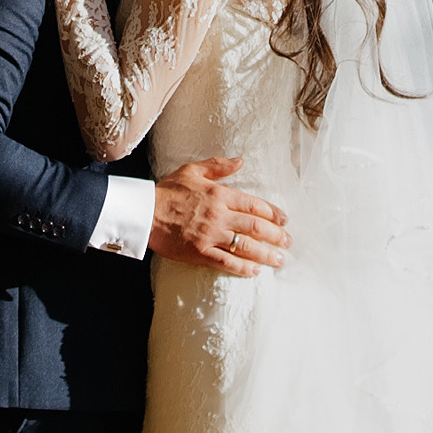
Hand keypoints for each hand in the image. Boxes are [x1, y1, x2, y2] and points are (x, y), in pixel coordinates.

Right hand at [151, 158, 287, 275]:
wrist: (144, 212)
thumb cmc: (167, 190)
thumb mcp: (192, 170)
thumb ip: (218, 165)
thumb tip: (240, 160)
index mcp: (219, 194)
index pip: (254, 205)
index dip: (273, 213)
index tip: (284, 220)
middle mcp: (219, 215)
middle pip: (255, 226)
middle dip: (276, 235)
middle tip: (288, 242)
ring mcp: (210, 235)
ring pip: (245, 246)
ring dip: (266, 254)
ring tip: (279, 260)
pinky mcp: (199, 252)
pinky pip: (226, 262)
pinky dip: (242, 268)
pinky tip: (254, 271)